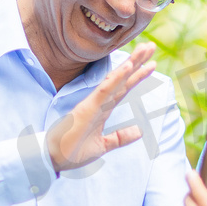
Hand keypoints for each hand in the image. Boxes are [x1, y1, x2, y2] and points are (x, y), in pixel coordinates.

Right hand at [46, 44, 156, 171]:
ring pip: (116, 79)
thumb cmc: (74, 151)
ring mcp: (95, 103)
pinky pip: (106, 90)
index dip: (137, 75)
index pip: (123, 88)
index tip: (151, 63)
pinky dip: (117, 77)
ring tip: (145, 49)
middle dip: (137, 62)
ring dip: (131, 64)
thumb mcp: (103, 145)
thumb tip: (139, 131)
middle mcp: (101, 102)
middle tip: (151, 46)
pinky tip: (128, 66)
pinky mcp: (88, 108)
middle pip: (123, 79)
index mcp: (104, 109)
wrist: (54, 159)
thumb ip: (120, 137)